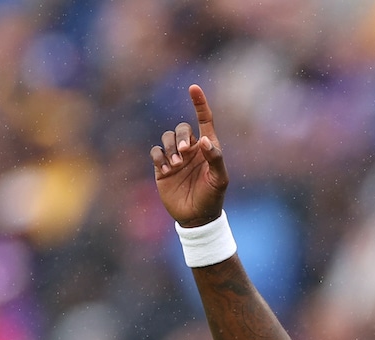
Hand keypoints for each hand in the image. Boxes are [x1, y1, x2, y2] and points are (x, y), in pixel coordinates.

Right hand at [151, 85, 228, 227]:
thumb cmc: (213, 197)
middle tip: (185, 153)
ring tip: (176, 166)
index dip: (199, 104)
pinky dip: (159, 157)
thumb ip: (215, 158)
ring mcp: (176, 157)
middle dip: (181, 137)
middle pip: (181, 128)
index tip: (193, 88)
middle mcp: (191, 149)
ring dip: (170, 148)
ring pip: (166, 137)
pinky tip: (167, 170)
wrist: (196, 217)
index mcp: (208, 148)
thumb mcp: (219, 179)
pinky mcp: (162, 167)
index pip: (204, 120)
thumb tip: (204, 140)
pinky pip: (155, 151)